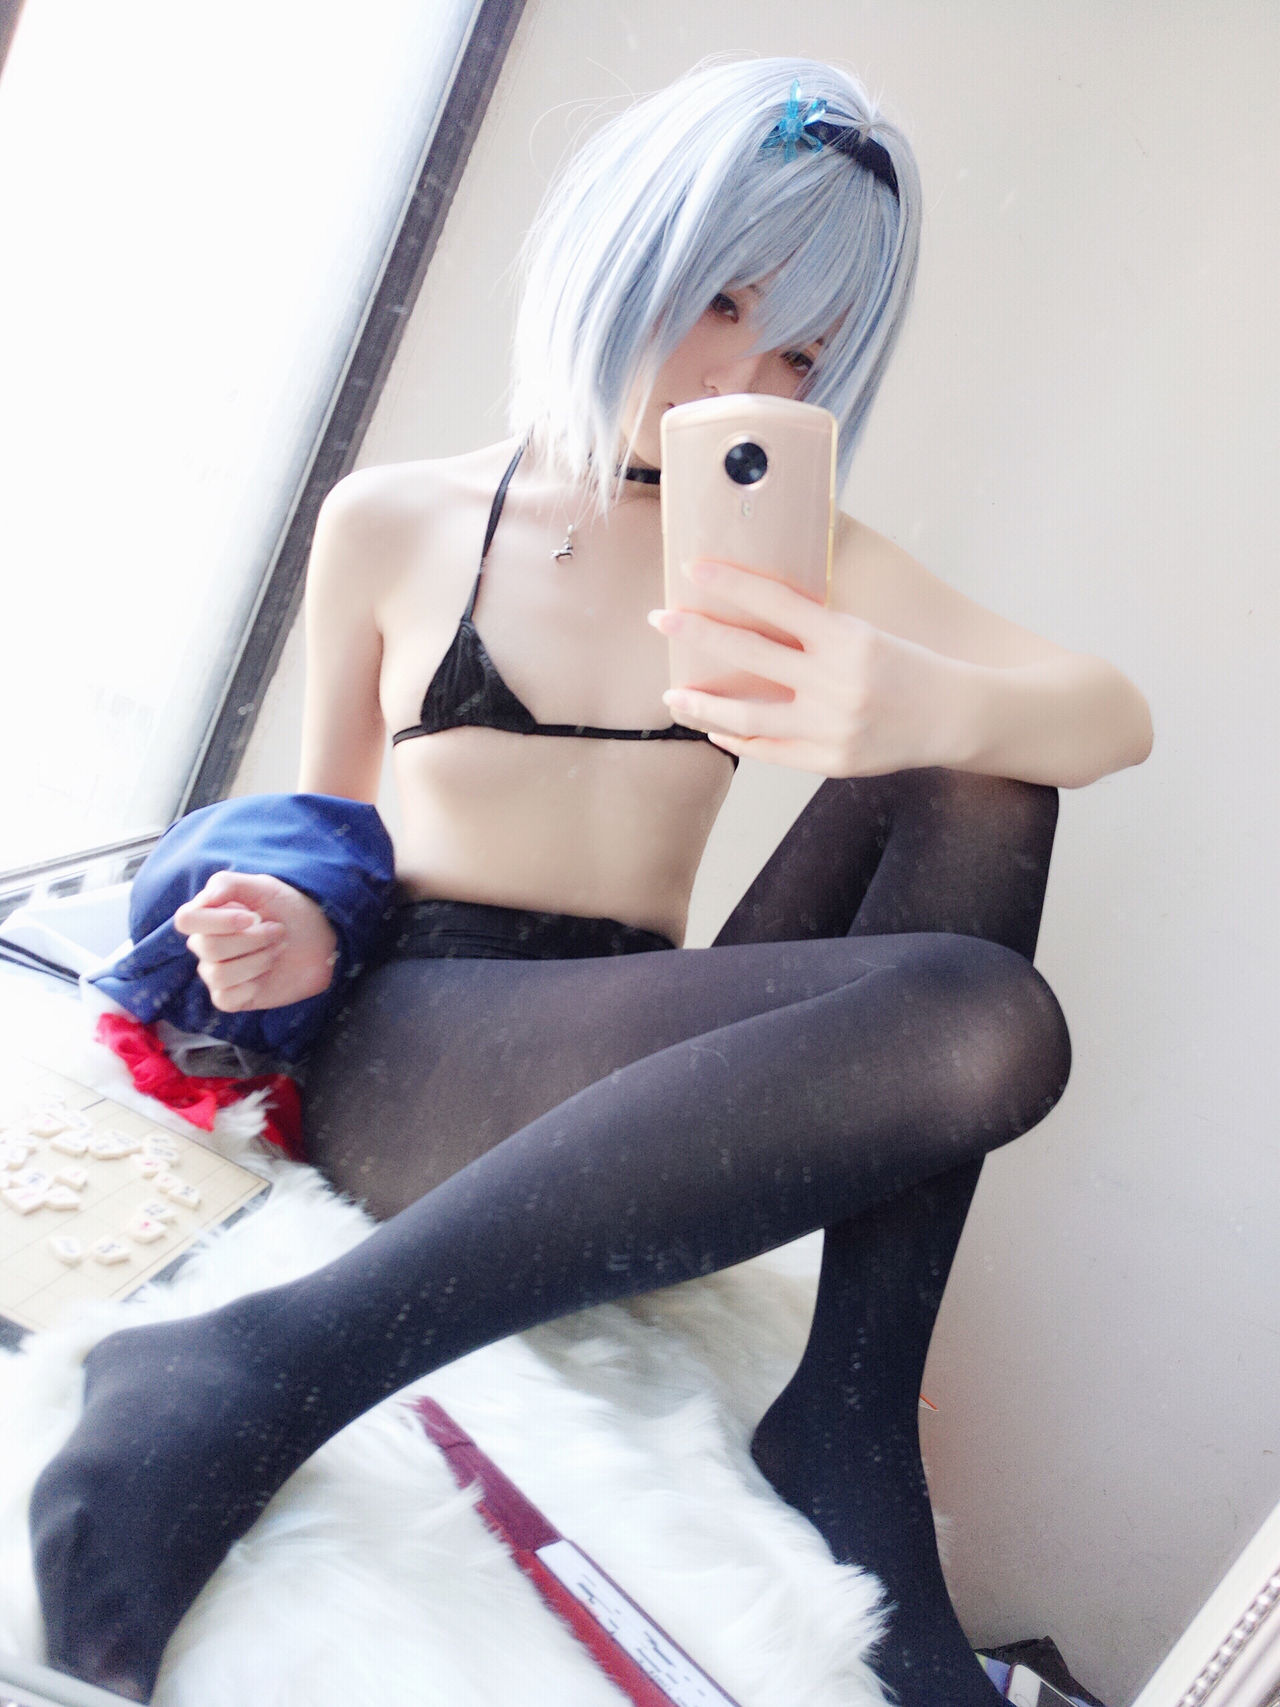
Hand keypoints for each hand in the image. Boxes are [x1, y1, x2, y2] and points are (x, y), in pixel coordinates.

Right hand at [173, 871, 339, 1012]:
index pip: (186, 920)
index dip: (218, 921)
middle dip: (252, 939)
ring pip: (218, 974)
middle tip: (278, 931)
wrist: (321, 942)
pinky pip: (225, 999)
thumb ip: (227, 884)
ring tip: (279, 949)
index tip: (252, 917)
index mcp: (208, 915)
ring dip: (258, 960)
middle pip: (207, 947)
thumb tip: (203, 900)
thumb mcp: (264, 887)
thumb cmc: (289, 911)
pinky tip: (268, 974)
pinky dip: (251, 986)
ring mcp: (216, 972)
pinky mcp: (231, 997)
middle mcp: (205, 944)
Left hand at [647, 558, 968, 776]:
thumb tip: (751, 606)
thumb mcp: (864, 633)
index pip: (776, 602)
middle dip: (698, 633)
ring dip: (702, 703)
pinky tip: (713, 726)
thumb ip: (813, 627)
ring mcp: (832, 726)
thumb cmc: (905, 665)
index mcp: (847, 638)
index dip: (730, 584)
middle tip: (659, 619)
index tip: (691, 569)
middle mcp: (837, 681)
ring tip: (672, 696)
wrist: (955, 716)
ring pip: (748, 714)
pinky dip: (736, 739)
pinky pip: (769, 751)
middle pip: (750, 654)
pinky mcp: (831, 760)